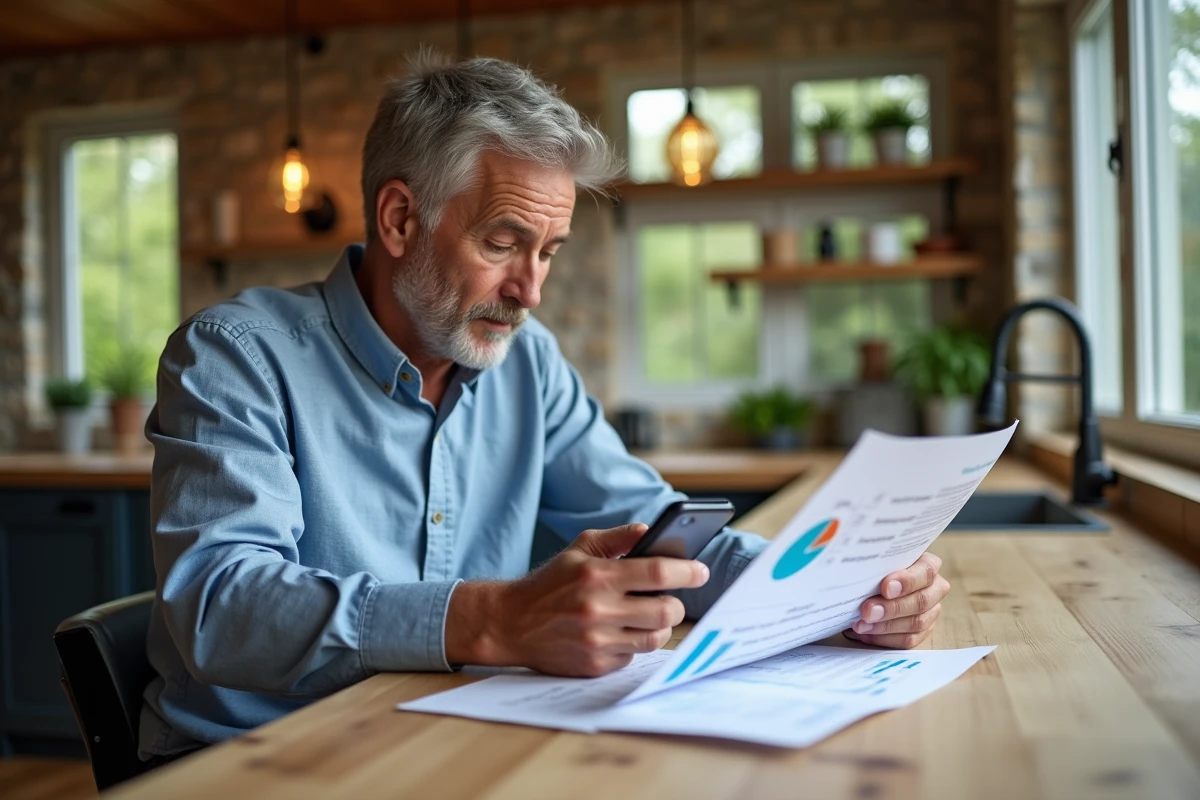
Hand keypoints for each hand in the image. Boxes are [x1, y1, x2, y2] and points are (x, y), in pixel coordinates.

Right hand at [445, 523, 709, 676]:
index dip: (687, 571)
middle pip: (665, 611)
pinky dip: (634, 644)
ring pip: (654, 638)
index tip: (701, 571)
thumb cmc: (550, 583)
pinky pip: (633, 656)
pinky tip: (622, 632)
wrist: (511, 623)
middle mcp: (598, 609)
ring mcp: (597, 641)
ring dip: (660, 626)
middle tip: (672, 598)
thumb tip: (650, 530)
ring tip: (651, 615)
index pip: (657, 572)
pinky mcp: (594, 666)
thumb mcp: (578, 549)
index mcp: (597, 575)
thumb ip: (617, 538)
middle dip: (676, 604)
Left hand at [844, 552, 948, 648]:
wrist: (872, 582)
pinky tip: (866, 634)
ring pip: (917, 623)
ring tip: (861, 625)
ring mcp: (931, 611)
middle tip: (867, 611)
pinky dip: (886, 639)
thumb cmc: (876, 567)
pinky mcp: (922, 631)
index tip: (885, 588)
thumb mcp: (876, 559)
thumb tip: (854, 565)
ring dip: (886, 626)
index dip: (907, 581)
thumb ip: (875, 562)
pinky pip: (909, 640)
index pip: (926, 571)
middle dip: (892, 608)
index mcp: (927, 564)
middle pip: (922, 601)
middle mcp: (935, 588)